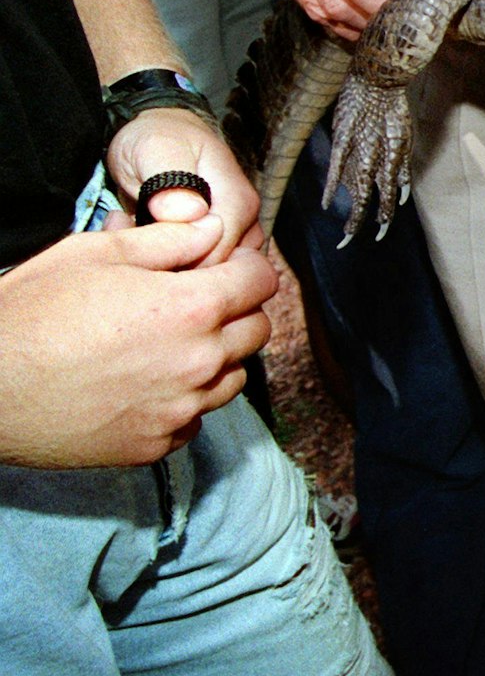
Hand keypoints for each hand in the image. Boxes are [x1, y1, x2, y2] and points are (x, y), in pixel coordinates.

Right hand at [0, 217, 276, 468]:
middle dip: (236, 311)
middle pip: (256, 330)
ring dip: (216, 358)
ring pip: (232, 378)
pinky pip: (195, 419)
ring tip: (166, 345)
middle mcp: (199, 363)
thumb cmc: (31, 315)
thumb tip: (213, 229)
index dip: (246, 267)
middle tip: (194, 304)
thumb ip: (169, 240)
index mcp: (190, 309)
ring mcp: (180, 410)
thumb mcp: (94, 255)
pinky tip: (145, 384)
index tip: (226, 268)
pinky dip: (183, 401)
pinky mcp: (156, 446)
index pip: (262, 281)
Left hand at [104, 108, 261, 264]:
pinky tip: (148, 246)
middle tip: (133, 245)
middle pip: (220, 268)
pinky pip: (204, 267)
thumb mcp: (154, 149)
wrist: (157, 132)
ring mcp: (236, 234)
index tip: (142, 251)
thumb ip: (170, 180)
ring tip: (139, 243)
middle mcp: (245, 222)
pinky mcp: (220, 241)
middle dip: (175, 265)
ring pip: (210, 271)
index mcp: (237, 201)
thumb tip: (190, 213)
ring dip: (173, 266)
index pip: (220, 254)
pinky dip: (174, 262)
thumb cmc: (156, 137)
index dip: (181, 261)